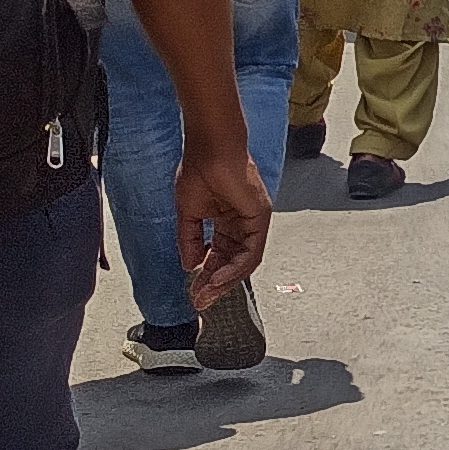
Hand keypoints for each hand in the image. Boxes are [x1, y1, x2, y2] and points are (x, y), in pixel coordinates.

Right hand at [178, 146, 271, 301]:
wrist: (210, 148)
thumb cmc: (199, 170)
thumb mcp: (189, 213)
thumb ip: (189, 240)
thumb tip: (189, 265)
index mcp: (226, 220)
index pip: (219, 255)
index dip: (206, 275)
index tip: (194, 292)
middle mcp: (243, 223)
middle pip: (232, 262)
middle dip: (215, 284)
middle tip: (200, 301)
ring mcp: (253, 220)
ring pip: (244, 261)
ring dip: (225, 281)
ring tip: (207, 294)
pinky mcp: (260, 216)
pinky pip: (251, 250)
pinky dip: (236, 268)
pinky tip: (219, 278)